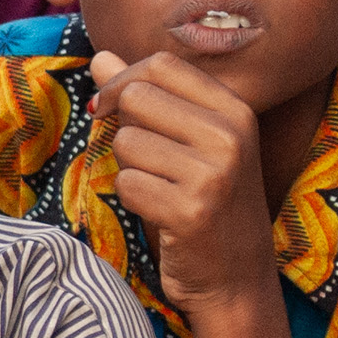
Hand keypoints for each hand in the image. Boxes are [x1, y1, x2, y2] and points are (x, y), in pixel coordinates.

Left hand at [88, 51, 275, 311]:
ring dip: (129, 168)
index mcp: (235, 110)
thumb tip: (100, 57)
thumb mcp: (188, 144)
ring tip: (161, 190)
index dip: (122, 80)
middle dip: (125, 127)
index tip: (108, 106)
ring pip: (126, 142)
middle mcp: (230, 136)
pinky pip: (126, 183)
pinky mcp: (191, 211)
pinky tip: (159, 214)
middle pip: (138, 97)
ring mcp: (213, 173)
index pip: (161, 65)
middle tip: (147, 162)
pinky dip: (131, 199)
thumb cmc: (206, 205)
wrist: (237, 280)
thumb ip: (146, 97)